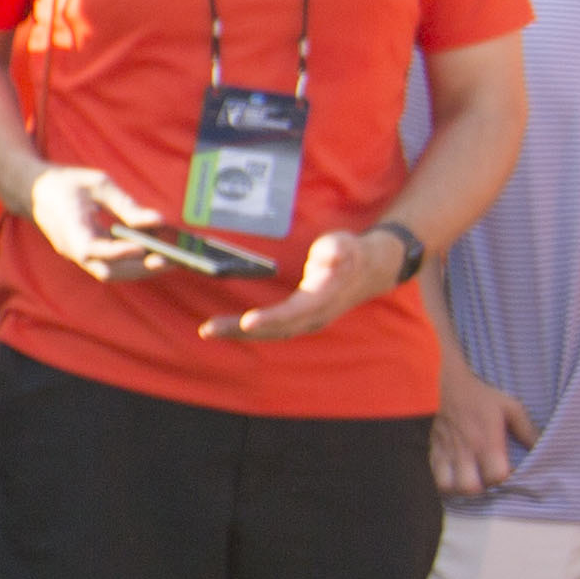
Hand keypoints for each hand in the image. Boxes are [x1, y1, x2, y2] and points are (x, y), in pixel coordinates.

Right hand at [24, 161, 182, 281]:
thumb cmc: (66, 183)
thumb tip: (157, 221)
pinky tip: (153, 254)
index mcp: (68, 229)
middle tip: (174, 260)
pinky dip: (132, 264)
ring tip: (171, 260)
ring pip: (111, 273)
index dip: (119, 251)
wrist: (32, 191)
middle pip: (108, 271)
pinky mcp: (84, 256)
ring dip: (140, 270)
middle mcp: (71, 250)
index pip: (92, 249)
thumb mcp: (97, 184)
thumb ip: (127, 205)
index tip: (145, 247)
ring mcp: (77, 256)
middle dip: (141, 268)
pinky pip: (110, 267)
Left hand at [219, 227, 418, 343]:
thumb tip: (333, 252)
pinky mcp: (299, 320)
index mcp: (324, 297)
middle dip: (241, 331)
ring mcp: (307, 321)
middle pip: (275, 329)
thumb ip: (338, 249)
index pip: (295, 312)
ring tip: (208, 330)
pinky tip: (223, 327)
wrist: (371, 270)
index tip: (248, 322)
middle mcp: (315, 315)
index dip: (272, 319)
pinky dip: (246, 331)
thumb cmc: (352, 253)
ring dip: (238, 334)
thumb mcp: (348, 244)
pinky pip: (271, 329)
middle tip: (208, 329)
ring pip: (270, 333)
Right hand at [431, 369, 537, 498]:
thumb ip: (528, 430)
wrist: (441, 383)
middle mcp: (464, 451)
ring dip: (458, 487)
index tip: (511, 471)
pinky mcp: (431, 451)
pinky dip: (442, 480)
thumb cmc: (478, 395)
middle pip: (469, 488)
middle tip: (487, 478)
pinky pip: (432, 476)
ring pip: (447, 486)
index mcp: (486, 441)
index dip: (507, 479)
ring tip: (468, 480)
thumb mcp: (510, 407)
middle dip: (481, 488)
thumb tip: (544, 447)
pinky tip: (453, 474)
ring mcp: (445, 453)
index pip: (497, 476)